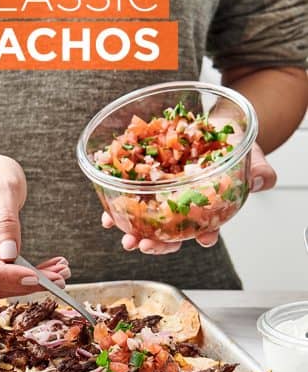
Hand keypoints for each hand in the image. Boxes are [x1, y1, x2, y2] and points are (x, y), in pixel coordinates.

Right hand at [0, 144, 69, 296]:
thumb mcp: (2, 185)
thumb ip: (5, 220)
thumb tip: (9, 255)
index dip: (3, 273)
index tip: (33, 277)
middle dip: (23, 282)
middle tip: (60, 277)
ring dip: (29, 283)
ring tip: (61, 272)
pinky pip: (3, 276)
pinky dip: (27, 276)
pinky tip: (50, 269)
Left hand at [102, 142, 276, 254]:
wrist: (210, 126)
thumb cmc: (231, 145)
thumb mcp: (250, 154)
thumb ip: (259, 169)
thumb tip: (262, 179)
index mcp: (209, 207)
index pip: (209, 227)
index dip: (206, 235)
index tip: (206, 239)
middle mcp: (183, 207)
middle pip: (172, 233)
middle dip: (159, 244)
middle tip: (147, 246)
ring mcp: (161, 198)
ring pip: (147, 222)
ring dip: (135, 233)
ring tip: (126, 239)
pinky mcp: (144, 182)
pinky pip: (128, 199)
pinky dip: (117, 210)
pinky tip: (108, 218)